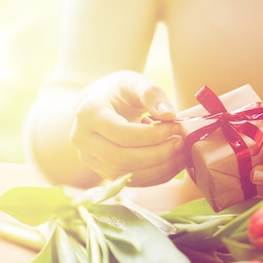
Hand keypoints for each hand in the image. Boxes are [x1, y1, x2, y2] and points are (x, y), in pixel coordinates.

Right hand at [70, 71, 186, 185]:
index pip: (122, 133)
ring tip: (180, 153)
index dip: (152, 135)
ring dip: (159, 168)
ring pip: (126, 174)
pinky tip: (173, 163)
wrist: (101, 104)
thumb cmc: (119, 91)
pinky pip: (130, 181)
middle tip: (180, 142)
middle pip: (121, 158)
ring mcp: (90, 159)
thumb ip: (152, 93)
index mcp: (88, 113)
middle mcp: (83, 139)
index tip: (175, 126)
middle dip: (157, 154)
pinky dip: (155, 176)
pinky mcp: (102, 172)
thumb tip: (169, 115)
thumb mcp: (134, 81)